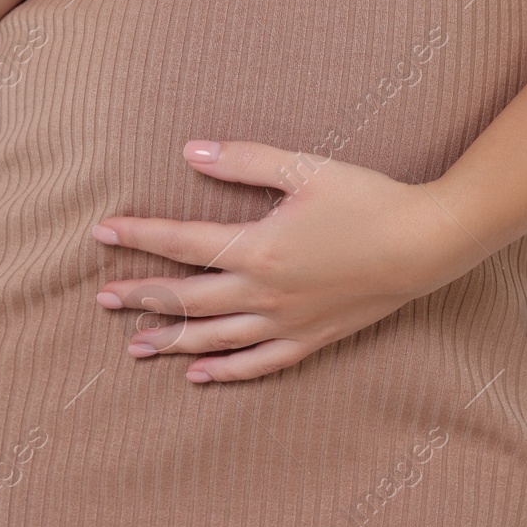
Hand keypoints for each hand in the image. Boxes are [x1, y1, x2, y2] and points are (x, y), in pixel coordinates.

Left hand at [90, 140, 481, 381]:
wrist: (424, 244)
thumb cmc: (367, 199)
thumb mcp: (306, 169)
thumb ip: (246, 160)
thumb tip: (191, 151)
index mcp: (258, 247)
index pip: (182, 242)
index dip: (139, 236)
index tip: (102, 233)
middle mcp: (264, 292)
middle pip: (188, 297)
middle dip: (142, 296)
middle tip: (103, 299)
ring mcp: (286, 321)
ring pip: (216, 337)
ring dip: (172, 341)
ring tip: (135, 347)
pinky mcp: (311, 338)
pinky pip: (259, 362)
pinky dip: (226, 371)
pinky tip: (199, 375)